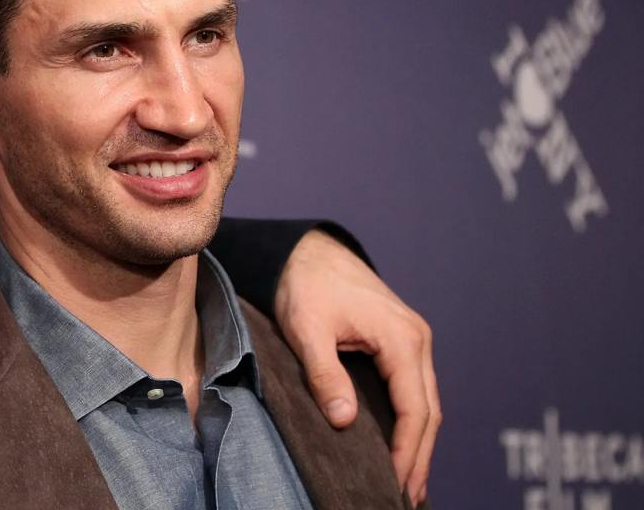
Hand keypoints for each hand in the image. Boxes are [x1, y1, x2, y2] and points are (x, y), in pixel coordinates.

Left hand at [274, 229, 438, 505]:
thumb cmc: (305, 284)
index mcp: (402, 338)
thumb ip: (325, 374)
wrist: (306, 250)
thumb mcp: (307, 329)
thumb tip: (343, 420)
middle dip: (420, 457)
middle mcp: (417, 340)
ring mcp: (413, 339)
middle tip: (406, 496)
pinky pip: (413, 388)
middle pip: (428, 411)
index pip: (415, 409)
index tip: (395, 483)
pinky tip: (402, 444)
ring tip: (407, 483)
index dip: (408, 451)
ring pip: (425, 401)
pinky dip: (411, 420)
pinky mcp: (400, 341)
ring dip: (418, 442)